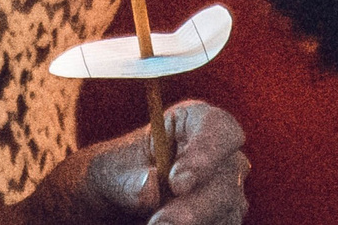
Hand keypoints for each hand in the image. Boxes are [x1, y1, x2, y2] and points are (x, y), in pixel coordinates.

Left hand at [26, 99, 247, 224]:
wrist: (113, 206)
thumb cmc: (113, 176)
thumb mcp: (107, 172)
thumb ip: (127, 179)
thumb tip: (150, 186)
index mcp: (193, 123)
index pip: (218, 127)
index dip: (206, 152)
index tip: (177, 181)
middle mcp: (218, 155)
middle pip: (228, 174)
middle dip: (195, 204)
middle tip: (160, 223)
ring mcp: (227, 190)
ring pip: (229, 207)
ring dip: (195, 222)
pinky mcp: (223, 218)